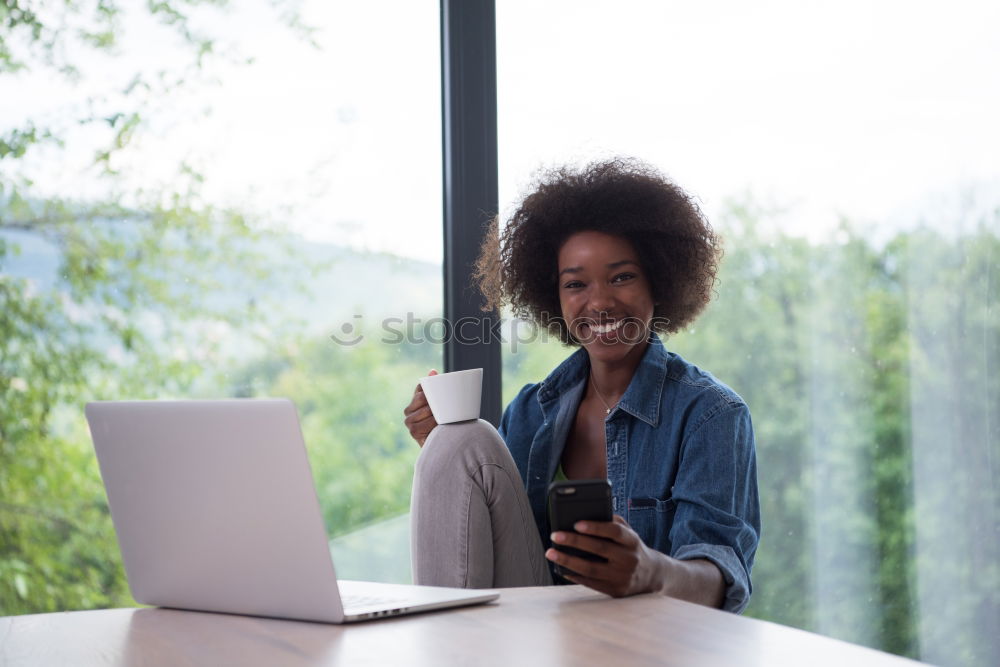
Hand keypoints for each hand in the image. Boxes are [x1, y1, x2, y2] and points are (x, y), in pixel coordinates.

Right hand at [403, 369, 438, 446]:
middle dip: (435, 402)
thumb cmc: (444, 421)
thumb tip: (432, 371)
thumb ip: (437, 387)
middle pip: (422, 397)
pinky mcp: (413, 431)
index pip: (421, 388)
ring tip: (444, 419)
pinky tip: (439, 426)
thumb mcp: (442, 403)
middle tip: (444, 409)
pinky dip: (435, 424)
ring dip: (437, 414)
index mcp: (414, 400)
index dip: (431, 390)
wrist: (445, 442)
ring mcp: (409, 421)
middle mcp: (408, 410)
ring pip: (425, 410)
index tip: (441, 396)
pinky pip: (426, 423)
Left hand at [545, 515, 664, 597]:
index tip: (577, 524)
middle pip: (599, 549)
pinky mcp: (616, 591)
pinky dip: (574, 575)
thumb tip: (585, 516)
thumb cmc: (631, 548)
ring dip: (568, 561)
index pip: (614, 532)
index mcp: (632, 541)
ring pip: (591, 569)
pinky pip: (591, 583)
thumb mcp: (629, 533)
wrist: (651, 575)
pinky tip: (561, 568)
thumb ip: (612, 522)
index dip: (595, 527)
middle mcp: (629, 559)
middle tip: (555, 535)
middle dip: (574, 542)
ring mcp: (622, 577)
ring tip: (551, 553)